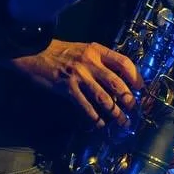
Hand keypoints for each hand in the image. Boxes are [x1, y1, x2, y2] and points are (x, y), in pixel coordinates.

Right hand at [12, 39, 143, 128]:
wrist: (34, 53)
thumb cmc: (61, 52)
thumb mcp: (83, 49)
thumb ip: (100, 60)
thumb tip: (118, 79)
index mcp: (97, 50)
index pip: (123, 62)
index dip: (135, 76)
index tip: (139, 88)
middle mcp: (90, 62)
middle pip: (117, 83)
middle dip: (127, 99)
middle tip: (132, 109)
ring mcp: (79, 76)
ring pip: (104, 98)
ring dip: (115, 113)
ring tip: (122, 122)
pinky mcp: (68, 89)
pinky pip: (86, 106)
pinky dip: (95, 118)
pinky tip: (100, 124)